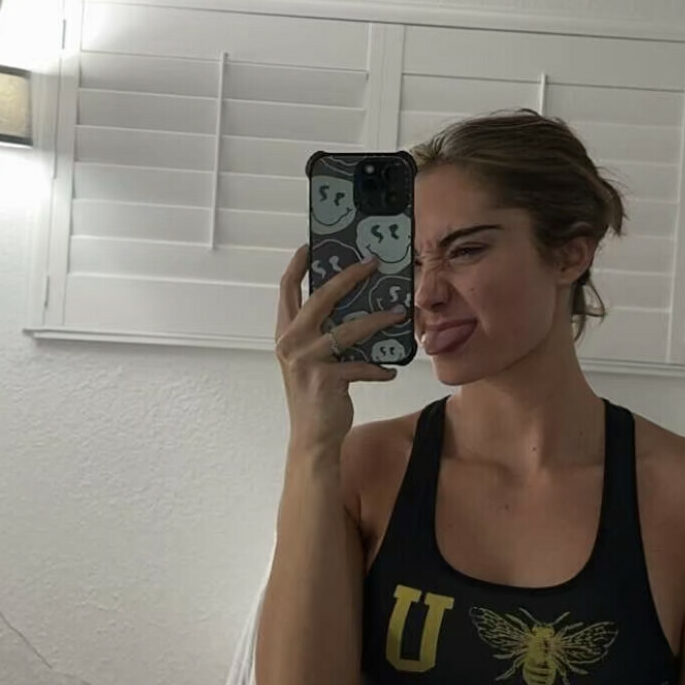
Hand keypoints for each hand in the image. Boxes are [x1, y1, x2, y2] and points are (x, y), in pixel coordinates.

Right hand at [275, 244, 407, 451]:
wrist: (312, 439)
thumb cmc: (315, 396)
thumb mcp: (310, 359)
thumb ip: (322, 333)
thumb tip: (354, 306)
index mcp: (285, 333)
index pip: (287, 290)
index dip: (298, 265)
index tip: (311, 245)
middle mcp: (291, 343)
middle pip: (321, 298)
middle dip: (348, 277)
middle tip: (372, 263)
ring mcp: (307, 361)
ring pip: (348, 330)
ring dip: (377, 320)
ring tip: (399, 313)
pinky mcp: (327, 379)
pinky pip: (362, 366)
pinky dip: (379, 368)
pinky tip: (391, 370)